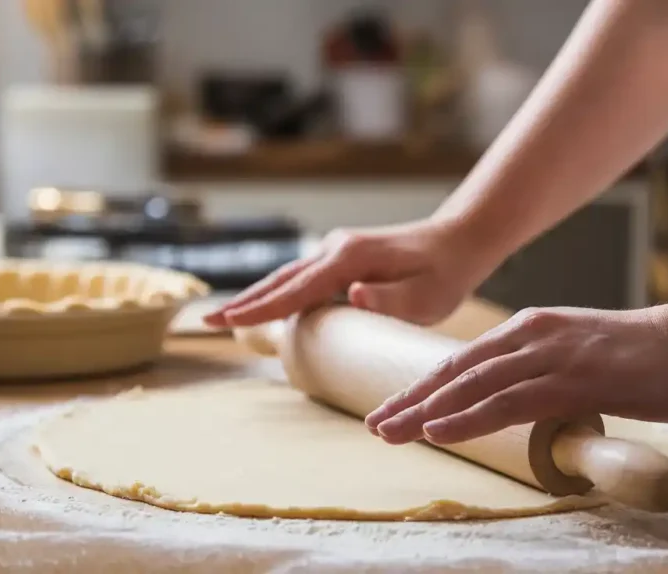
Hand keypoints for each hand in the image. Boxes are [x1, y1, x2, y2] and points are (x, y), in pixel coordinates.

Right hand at [204, 219, 497, 327]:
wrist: (459, 240)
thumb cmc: (444, 273)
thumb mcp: (426, 295)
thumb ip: (389, 298)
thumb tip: (352, 294)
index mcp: (349, 259)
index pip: (297, 289)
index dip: (262, 308)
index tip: (230, 322)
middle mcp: (336, 249)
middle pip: (281, 280)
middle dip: (245, 302)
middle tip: (208, 321)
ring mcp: (337, 250)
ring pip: (287, 277)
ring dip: (256, 296)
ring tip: (225, 317)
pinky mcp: (343, 257)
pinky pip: (301, 277)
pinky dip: (277, 291)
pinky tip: (265, 306)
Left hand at [364, 305, 667, 444]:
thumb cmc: (638, 354)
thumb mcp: (574, 354)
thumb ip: (540, 370)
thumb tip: (513, 400)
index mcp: (529, 327)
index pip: (462, 359)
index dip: (423, 385)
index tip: (392, 407)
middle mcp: (531, 334)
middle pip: (456, 371)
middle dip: (410, 399)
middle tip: (375, 424)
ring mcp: (551, 355)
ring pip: (473, 385)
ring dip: (426, 411)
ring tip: (389, 432)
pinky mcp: (575, 380)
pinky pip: (510, 402)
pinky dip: (469, 416)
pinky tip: (439, 430)